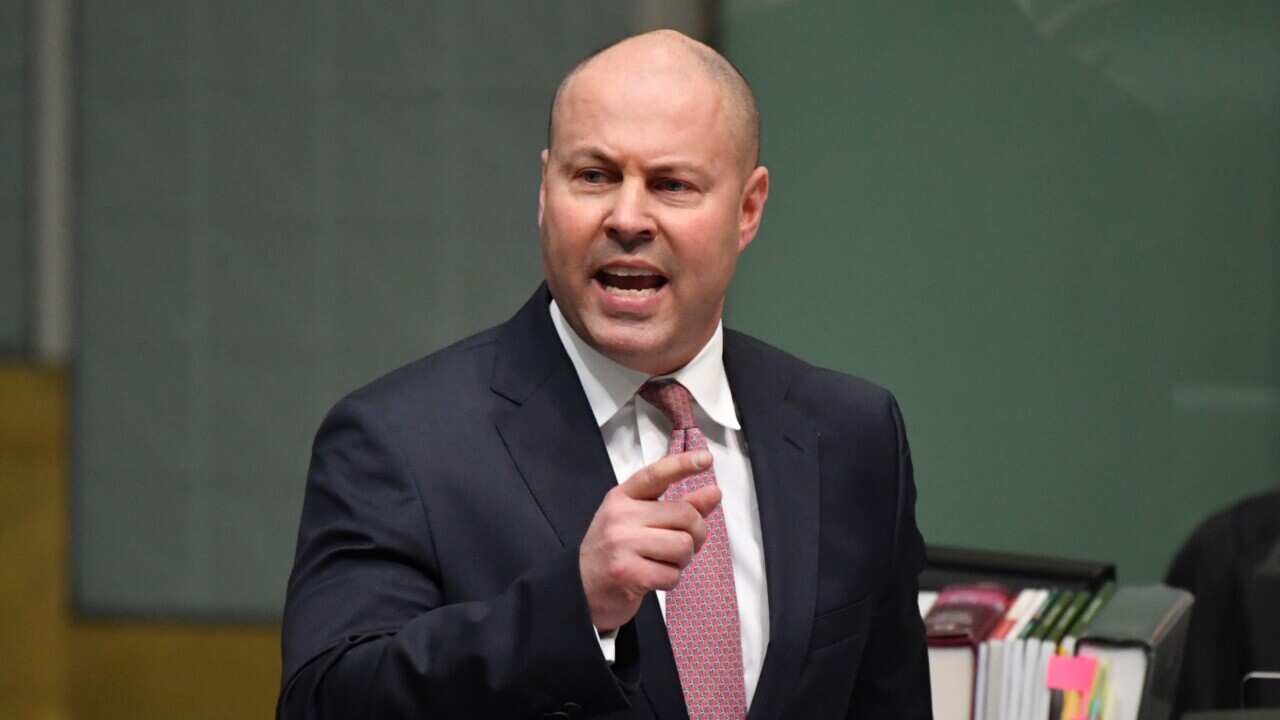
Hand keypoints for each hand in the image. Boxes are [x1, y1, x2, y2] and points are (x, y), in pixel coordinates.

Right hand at [579, 450, 721, 632]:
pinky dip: (670, 580)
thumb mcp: (639, 522)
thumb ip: (678, 506)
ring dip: (682, 560)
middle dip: (696, 534)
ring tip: (663, 562)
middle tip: (683, 545)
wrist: (580, 590)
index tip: (706, 459)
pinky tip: (653, 578)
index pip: (655, 475)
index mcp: (622, 497)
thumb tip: (714, 493)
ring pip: (683, 545)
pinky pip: (672, 574)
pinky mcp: (627, 573)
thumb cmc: (615, 552)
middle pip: (684, 515)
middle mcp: (620, 516)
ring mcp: (621, 543)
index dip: (682, 465)